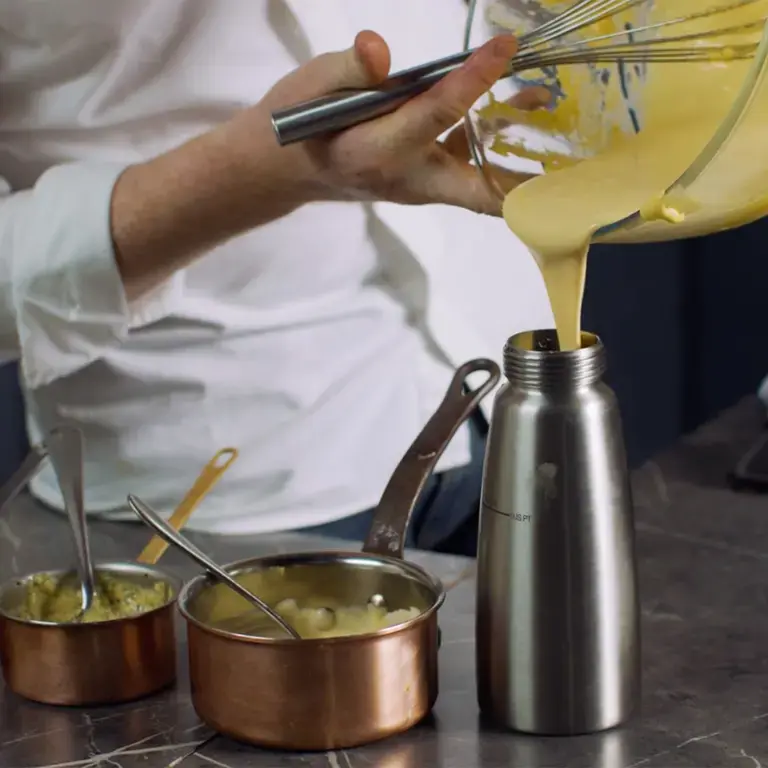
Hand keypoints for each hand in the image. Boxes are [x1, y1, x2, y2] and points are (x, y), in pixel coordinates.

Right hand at [260, 31, 550, 214]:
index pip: (434, 114)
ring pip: (481, 183)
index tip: (505, 45)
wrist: (286, 167)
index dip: (471, 79)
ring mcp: (420, 183)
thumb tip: (378, 49)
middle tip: (574, 175)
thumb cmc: (297, 124)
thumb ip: (349, 69)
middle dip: (525, 186)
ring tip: (557, 117)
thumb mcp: (312, 85)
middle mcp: (407, 178)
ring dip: (523, 163)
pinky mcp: (425, 176)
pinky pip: (470, 167)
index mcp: (377, 151)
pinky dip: (500, 146)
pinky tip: (525, 107)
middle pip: (477, 192)